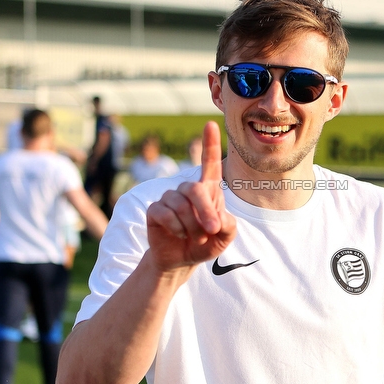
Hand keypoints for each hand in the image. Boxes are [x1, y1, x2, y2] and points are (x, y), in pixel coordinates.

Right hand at [145, 121, 235, 273]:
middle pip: (195, 189)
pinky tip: (178, 234)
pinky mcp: (155, 210)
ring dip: (191, 226)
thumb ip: (228, 226)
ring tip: (194, 237)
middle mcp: (188, 189)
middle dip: (206, 212)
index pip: (209, 163)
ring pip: (181, 204)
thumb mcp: (224, 238)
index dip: (210, 144)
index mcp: (208, 190)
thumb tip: (218, 217)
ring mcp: (170, 198)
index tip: (210, 124)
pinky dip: (176, 227)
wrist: (181, 259)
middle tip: (212, 231)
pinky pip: (165, 213)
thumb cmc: (205, 243)